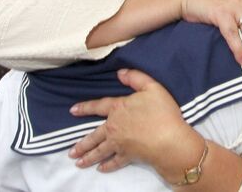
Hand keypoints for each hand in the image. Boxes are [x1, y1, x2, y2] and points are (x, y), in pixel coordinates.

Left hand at [69, 69, 196, 176]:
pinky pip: (114, 162)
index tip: (72, 111)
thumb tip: (120, 72)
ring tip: (77, 162)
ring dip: (88, 157)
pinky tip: (101, 169)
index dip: (85, 108)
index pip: (98, 106)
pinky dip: (107, 166)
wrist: (170, 140)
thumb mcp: (152, 87)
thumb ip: (135, 77)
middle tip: (71, 152)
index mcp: (118, 108)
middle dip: (82, 144)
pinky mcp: (128, 157)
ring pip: (100, 151)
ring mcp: (119, 144)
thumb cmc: (162, 113)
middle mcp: (114, 127)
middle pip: (94, 136)